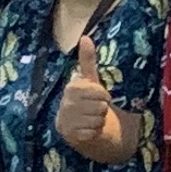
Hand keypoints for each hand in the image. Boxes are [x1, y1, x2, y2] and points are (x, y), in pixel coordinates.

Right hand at [53, 37, 123, 161]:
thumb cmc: (85, 100)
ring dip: (98, 121)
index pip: (101, 93)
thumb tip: (85, 37)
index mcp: (72, 87)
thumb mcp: (88, 80)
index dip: (104, 96)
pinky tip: (87, 129)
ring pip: (98, 119)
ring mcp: (67, 119)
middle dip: (102, 109)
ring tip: (90, 119)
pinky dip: (94, 132)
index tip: (97, 97)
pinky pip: (93, 132)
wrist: (74, 127)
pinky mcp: (70, 134)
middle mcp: (66, 102)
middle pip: (101, 107)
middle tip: (93, 109)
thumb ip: (87, 60)